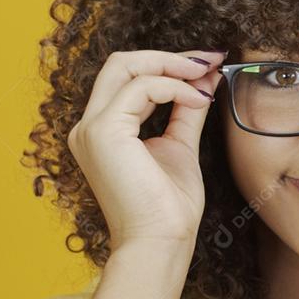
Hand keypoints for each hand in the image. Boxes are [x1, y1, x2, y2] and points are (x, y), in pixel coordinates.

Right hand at [67, 49, 225, 252]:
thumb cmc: (169, 206)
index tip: (208, 63)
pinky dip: (175, 87)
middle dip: (169, 56)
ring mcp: (91, 128)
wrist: (161, 241)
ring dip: (174, 66)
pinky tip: (198, 101)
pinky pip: (141, 87)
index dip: (169, 64)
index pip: (129, 78)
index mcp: (104, 130)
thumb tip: (205, 77)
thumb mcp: (181, 144)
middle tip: (210, 59)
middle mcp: (88, 126)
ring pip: (127, 66)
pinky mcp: (103, 132)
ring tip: (207, 76)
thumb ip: (187, 109)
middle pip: (121, 63)